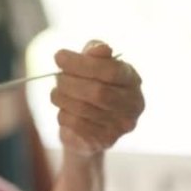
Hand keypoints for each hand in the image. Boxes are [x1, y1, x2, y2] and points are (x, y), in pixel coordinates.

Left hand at [50, 40, 144, 155]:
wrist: (89, 126)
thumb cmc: (91, 86)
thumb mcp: (93, 64)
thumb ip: (95, 53)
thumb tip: (100, 49)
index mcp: (133, 80)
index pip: (110, 70)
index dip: (81, 63)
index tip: (59, 56)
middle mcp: (133, 104)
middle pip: (97, 92)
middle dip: (69, 82)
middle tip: (57, 77)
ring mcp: (121, 126)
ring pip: (83, 108)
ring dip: (62, 97)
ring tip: (57, 93)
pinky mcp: (104, 141)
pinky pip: (75, 124)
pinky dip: (63, 114)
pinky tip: (64, 110)